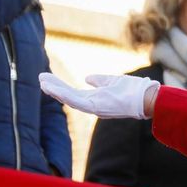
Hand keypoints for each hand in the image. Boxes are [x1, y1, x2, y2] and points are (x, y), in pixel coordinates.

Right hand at [39, 72, 156, 118]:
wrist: (146, 98)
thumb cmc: (133, 90)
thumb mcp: (113, 82)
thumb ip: (99, 81)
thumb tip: (87, 78)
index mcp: (96, 100)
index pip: (75, 94)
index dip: (61, 87)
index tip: (49, 79)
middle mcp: (92, 106)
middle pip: (68, 96)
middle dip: (54, 88)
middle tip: (40, 78)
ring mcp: (93, 107)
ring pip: (69, 99)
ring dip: (55, 90)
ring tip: (42, 81)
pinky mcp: (95, 107)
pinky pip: (75, 101)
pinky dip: (62, 94)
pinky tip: (52, 87)